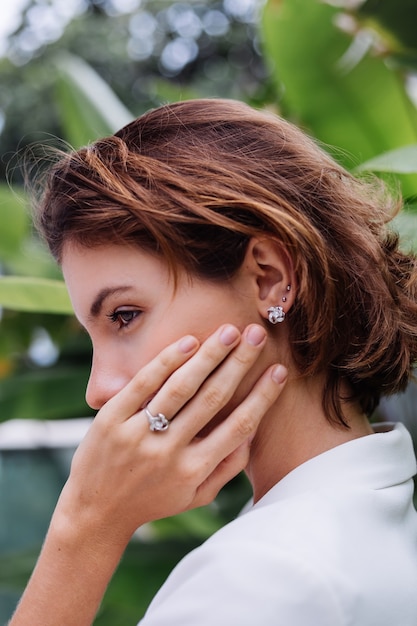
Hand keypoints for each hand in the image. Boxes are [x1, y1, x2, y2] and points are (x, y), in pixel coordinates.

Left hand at [57, 323, 286, 546]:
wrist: (95, 512)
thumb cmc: (153, 501)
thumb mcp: (195, 495)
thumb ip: (226, 467)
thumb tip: (251, 432)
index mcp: (194, 471)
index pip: (239, 426)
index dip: (262, 396)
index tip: (279, 370)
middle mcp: (169, 453)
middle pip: (213, 398)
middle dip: (239, 363)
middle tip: (256, 334)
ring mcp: (138, 435)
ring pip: (181, 387)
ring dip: (209, 355)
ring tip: (229, 331)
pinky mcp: (111, 420)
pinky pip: (144, 383)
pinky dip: (167, 360)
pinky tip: (189, 341)